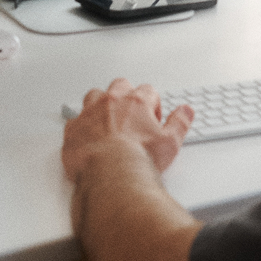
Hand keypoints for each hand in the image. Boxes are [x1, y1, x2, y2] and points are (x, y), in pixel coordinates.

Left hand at [61, 79, 192, 182]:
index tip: (152, 119)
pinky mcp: (74, 128)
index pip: (148, 91)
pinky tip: (87, 137)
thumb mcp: (170, 143)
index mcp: (137, 103)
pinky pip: (75, 119)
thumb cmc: (138, 160)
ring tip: (107, 123)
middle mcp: (112, 101)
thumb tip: (186, 110)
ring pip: (95, 95)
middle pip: (120, 86)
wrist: (110, 175)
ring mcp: (90, 112)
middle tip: (131, 117)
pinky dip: (81, 125)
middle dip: (126, 96)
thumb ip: (179, 122)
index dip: (152, 105)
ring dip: (101, 104)